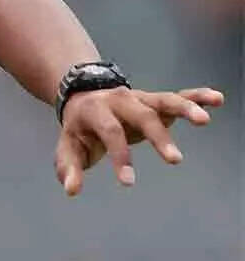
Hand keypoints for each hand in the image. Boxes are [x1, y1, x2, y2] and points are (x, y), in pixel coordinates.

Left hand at [54, 86, 224, 195]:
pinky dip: (197, 96)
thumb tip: (71, 190)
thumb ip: (69, 167)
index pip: (109, 132)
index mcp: (96, 110)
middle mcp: (120, 100)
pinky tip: (216, 99)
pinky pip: (178, 96)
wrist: (83, 95)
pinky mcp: (155, 100)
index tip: (128, 182)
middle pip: (141, 116)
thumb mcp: (69, 145)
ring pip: (164, 100)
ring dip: (185, 108)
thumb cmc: (80, 128)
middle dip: (158, 137)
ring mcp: (140, 98)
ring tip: (204, 120)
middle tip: (175, 161)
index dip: (118, 156)